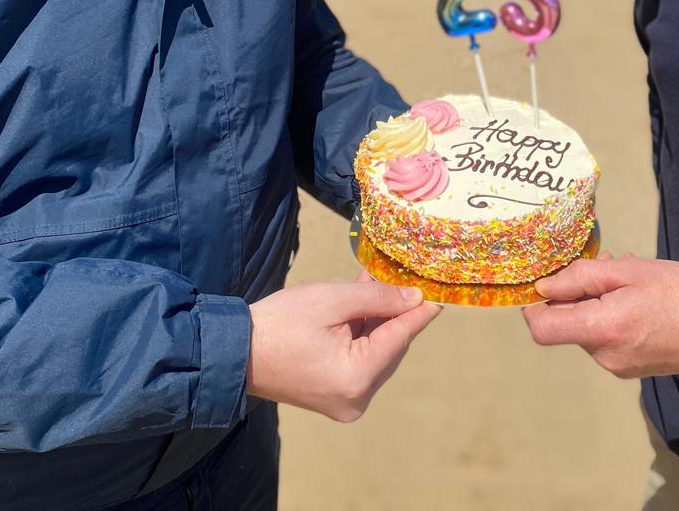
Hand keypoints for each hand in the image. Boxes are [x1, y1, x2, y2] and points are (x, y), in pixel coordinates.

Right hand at [247, 278, 440, 420]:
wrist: (236, 353)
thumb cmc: (279, 324)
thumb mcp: (332, 301)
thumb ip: (378, 299)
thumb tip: (415, 297)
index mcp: (357, 377)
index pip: (401, 335)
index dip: (422, 309)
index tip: (442, 290)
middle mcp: (357, 398)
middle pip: (391, 346)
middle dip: (395, 310)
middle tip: (402, 275)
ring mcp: (347, 402)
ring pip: (377, 352)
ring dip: (378, 320)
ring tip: (378, 282)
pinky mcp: (336, 397)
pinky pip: (361, 360)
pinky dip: (363, 334)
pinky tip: (364, 304)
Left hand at [523, 255, 678, 377]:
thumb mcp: (630, 271)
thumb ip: (582, 278)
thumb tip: (544, 286)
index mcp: (601, 331)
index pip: (541, 328)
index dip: (535, 305)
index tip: (549, 282)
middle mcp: (605, 357)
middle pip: (567, 325)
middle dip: (578, 293)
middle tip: (606, 263)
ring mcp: (620, 367)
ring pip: (589, 330)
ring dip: (599, 302)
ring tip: (630, 277)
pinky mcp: (634, 369)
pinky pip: (609, 340)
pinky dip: (614, 317)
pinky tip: (640, 298)